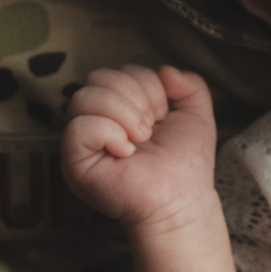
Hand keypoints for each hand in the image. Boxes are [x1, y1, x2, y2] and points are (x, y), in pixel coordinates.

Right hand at [61, 64, 217, 231]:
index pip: (118, 71)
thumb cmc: (186, 164)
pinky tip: (126, 152)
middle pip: (98, 77)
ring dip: (123, 113)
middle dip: (135, 97)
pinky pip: (79, 126)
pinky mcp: (74, 161)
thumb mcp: (196, 116)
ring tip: (141, 139)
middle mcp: (96, 120)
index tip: (162, 115)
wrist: (182, 201)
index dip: (146, 85)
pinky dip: (108, 132)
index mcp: (118, 108)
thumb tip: (165, 70)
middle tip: (150, 129)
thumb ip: (190, 85)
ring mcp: (82, 141)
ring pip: (84, 96)